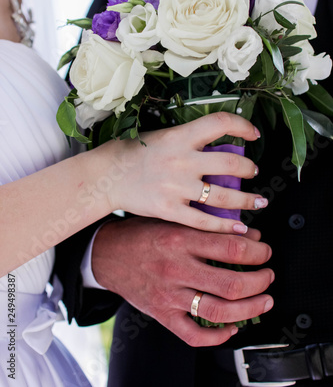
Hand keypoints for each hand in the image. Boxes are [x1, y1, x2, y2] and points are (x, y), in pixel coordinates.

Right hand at [92, 217, 273, 346]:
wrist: (108, 253)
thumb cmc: (142, 233)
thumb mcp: (174, 220)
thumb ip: (210, 227)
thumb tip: (248, 234)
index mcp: (180, 240)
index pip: (230, 248)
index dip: (257, 251)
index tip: (264, 250)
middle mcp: (175, 269)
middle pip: (230, 284)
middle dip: (260, 281)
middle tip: (268, 275)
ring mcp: (169, 295)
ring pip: (218, 311)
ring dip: (250, 308)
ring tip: (264, 300)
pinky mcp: (162, 314)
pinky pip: (193, 335)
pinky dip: (218, 336)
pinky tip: (232, 327)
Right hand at [101, 112, 266, 232]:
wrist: (106, 175)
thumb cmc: (133, 153)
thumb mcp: (162, 135)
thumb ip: (189, 140)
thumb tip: (221, 146)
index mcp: (179, 136)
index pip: (220, 123)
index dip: (243, 125)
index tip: (253, 133)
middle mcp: (181, 160)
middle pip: (232, 165)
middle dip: (250, 170)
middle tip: (254, 172)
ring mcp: (176, 187)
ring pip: (224, 197)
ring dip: (247, 200)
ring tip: (257, 201)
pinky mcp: (169, 210)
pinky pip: (205, 222)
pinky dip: (226, 226)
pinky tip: (240, 226)